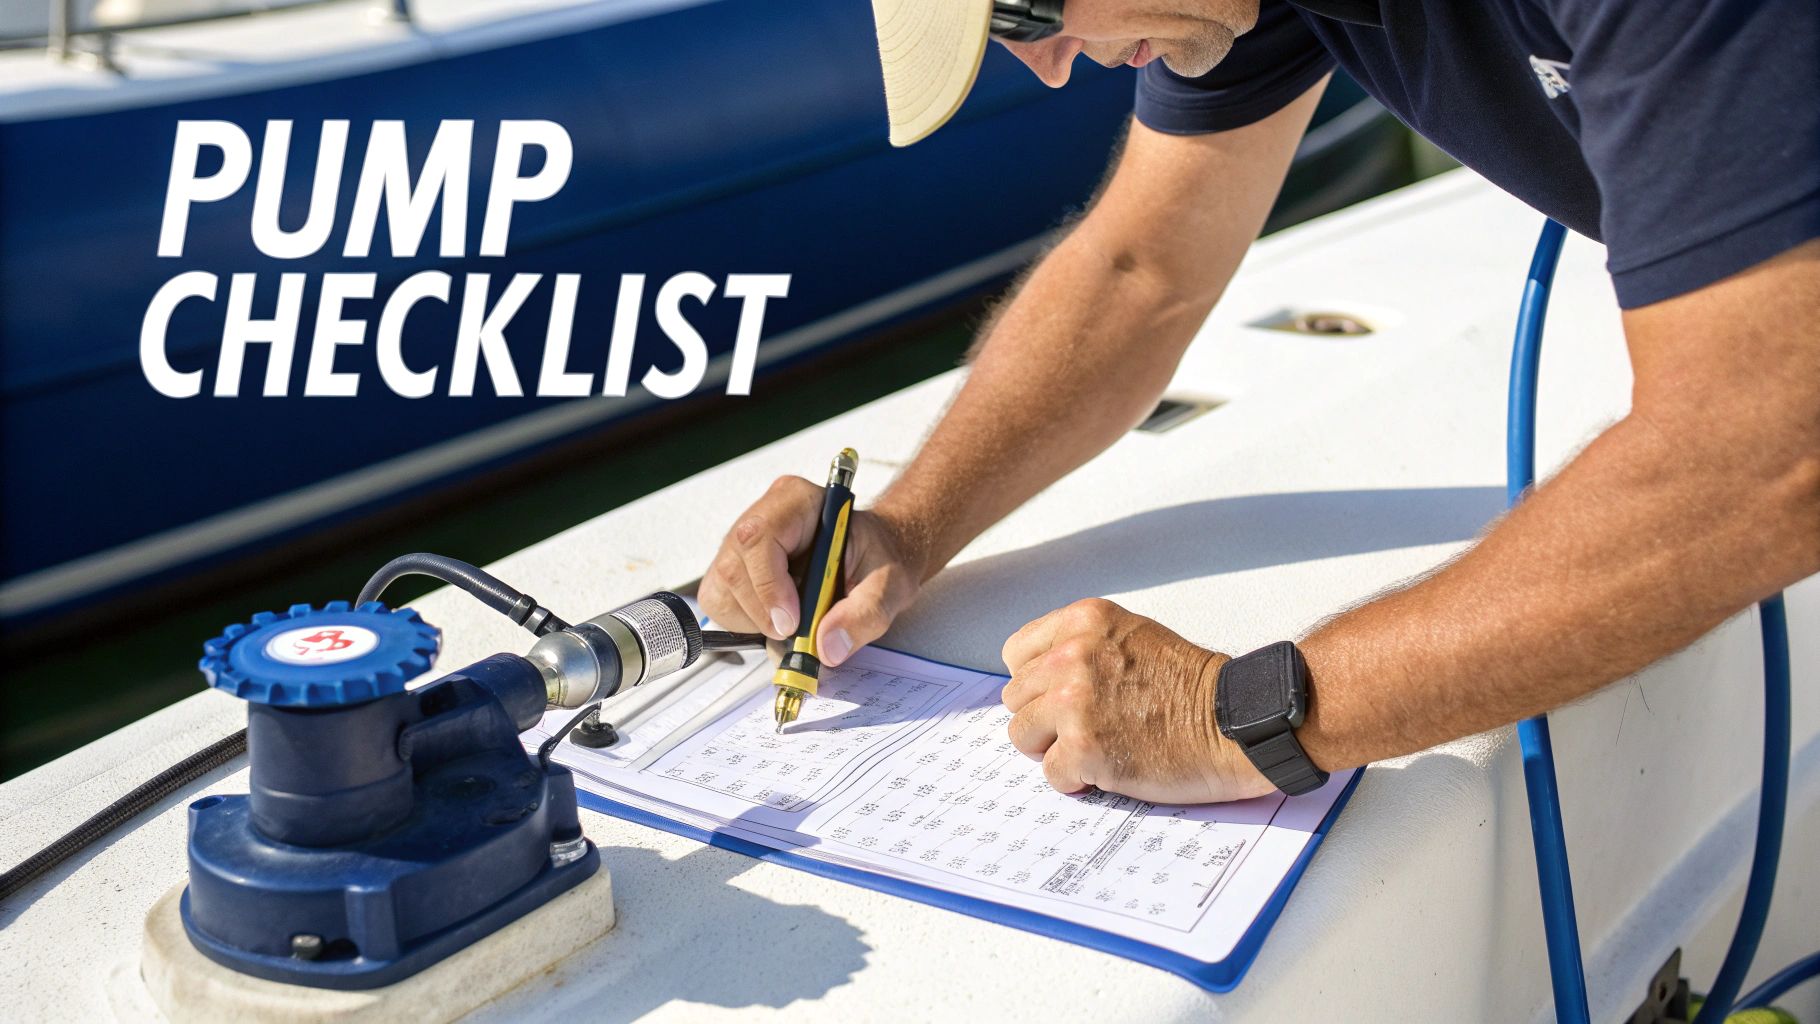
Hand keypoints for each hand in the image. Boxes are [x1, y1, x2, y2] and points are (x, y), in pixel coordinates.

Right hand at [699, 475, 927, 665]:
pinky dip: (744, 622)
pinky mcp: (733, 566)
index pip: (759, 537)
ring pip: (720, 587)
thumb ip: (864, 614)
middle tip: (795, 632)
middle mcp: (763, 514)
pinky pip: (718, 601)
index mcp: (799, 502)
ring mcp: (741, 541)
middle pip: (733, 566)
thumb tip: (827, 646)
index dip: (768, 584)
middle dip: (760, 611)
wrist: (873, 554)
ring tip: (793, 620)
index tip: (790, 623)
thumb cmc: (878, 558)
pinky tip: (776, 616)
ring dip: (752, 619)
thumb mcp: (889, 585)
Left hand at [1000, 599, 1272, 803]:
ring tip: (1097, 747)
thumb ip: (1081, 646)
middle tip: (1086, 728)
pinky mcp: (1084, 749)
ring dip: (1055, 749)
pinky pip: (1050, 773)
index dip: (1036, 682)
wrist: (1236, 722)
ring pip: (1022, 735)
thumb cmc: (1191, 685)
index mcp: (1083, 622)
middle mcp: (1071, 656)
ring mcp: (1074, 703)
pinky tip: (1109, 769)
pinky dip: (1076, 780)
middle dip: (1045, 718)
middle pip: (1015, 698)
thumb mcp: (1131, 634)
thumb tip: (1036, 677)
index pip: (1016, 654)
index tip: (1061, 696)